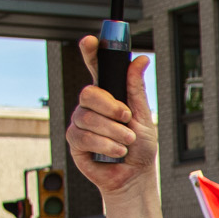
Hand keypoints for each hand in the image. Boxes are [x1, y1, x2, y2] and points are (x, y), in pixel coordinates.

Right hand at [68, 35, 158, 197]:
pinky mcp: (75, 142)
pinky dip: (106, 145)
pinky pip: (84, 137)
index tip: (90, 41)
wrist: (135, 176)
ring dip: (114, 133)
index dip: (90, 52)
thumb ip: (136, 89)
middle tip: (127, 119)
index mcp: (107, 96)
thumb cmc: (140, 148)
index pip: (95, 68)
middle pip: (88, 93)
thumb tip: (140, 60)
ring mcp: (80, 123)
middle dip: (111, 107)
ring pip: (88, 118)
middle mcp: (91, 106)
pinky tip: (116, 152)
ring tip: (126, 143)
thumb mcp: (143, 116)